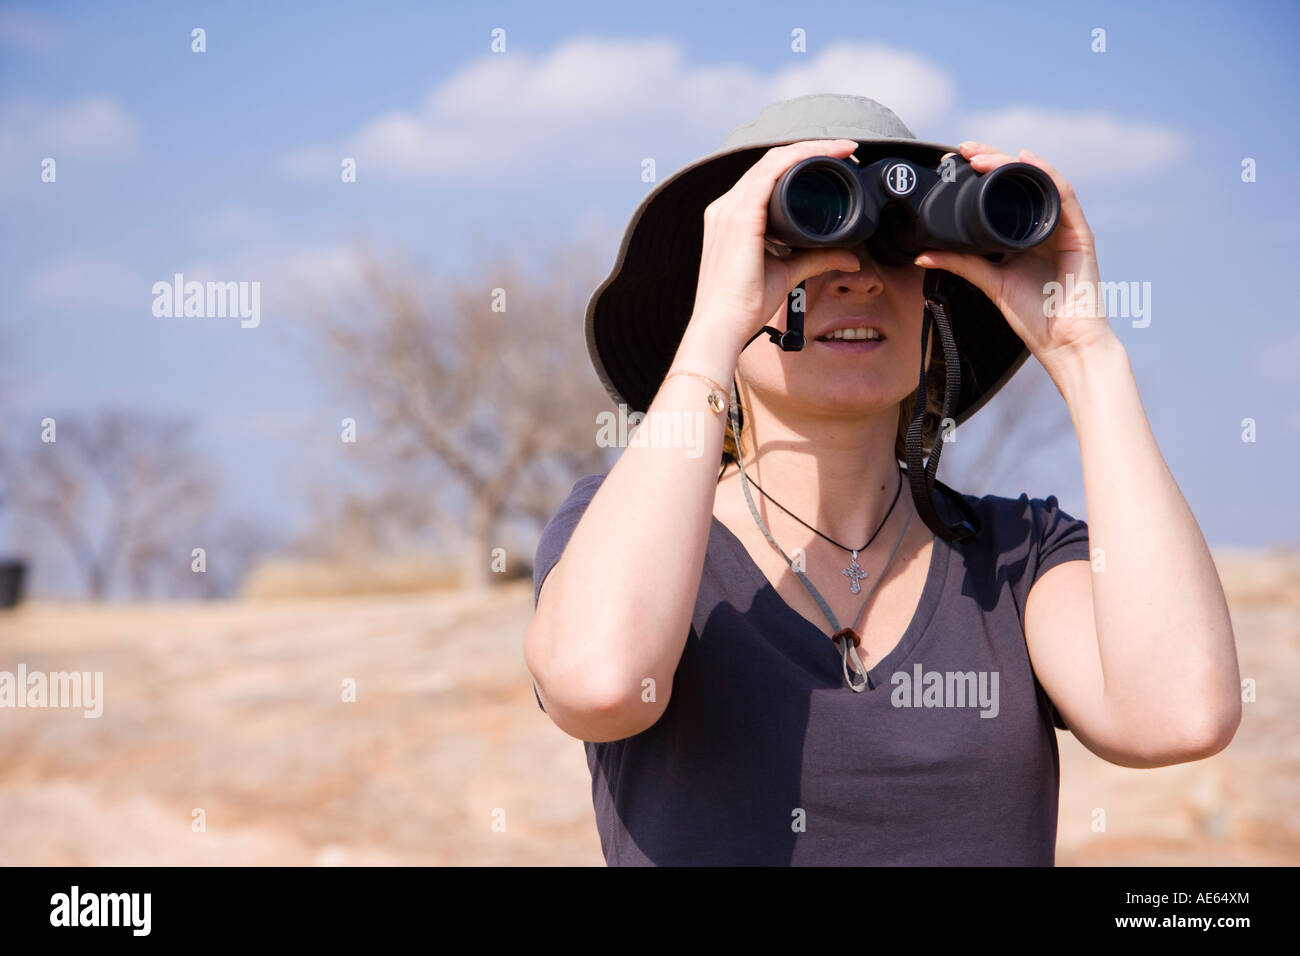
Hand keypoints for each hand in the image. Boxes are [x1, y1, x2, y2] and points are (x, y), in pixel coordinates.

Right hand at [689, 139, 867, 355]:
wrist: (724, 325)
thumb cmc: (745, 304)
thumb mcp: (788, 272)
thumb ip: (817, 258)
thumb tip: (850, 257)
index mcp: (732, 217)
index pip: (766, 176)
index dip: (799, 162)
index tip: (833, 161)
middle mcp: (726, 207)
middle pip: (770, 163)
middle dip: (809, 151)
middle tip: (844, 152)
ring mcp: (729, 209)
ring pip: (771, 162)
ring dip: (809, 150)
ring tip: (840, 150)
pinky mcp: (739, 217)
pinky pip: (769, 174)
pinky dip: (797, 160)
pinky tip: (822, 155)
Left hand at [913, 142, 1118, 372]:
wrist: (1064, 343)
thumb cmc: (1035, 316)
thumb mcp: (990, 282)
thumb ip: (961, 263)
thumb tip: (923, 253)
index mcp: (1023, 235)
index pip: (1001, 194)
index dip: (981, 174)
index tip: (954, 162)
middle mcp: (1043, 226)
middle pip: (1019, 181)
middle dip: (992, 160)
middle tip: (964, 150)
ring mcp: (1062, 227)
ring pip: (1038, 182)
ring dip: (1011, 164)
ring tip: (984, 156)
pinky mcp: (1079, 234)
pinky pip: (1063, 196)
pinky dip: (1046, 174)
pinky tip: (1028, 161)